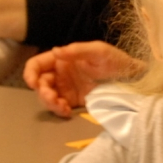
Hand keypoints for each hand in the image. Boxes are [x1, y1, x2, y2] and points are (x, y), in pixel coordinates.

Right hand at [23, 41, 144, 117]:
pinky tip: (67, 112)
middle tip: (53, 98)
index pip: (38, 64)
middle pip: (40, 83)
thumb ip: (77, 50)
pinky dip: (59, 111)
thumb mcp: (98, 51)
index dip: (30, 73)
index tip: (33, 83)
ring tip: (62, 107)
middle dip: (42, 92)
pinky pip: (59, 107)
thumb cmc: (116, 61)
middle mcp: (61, 73)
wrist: (132, 79)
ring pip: (47, 97)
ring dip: (49, 103)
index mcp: (63, 59)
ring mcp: (67, 88)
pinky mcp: (74, 101)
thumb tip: (55, 52)